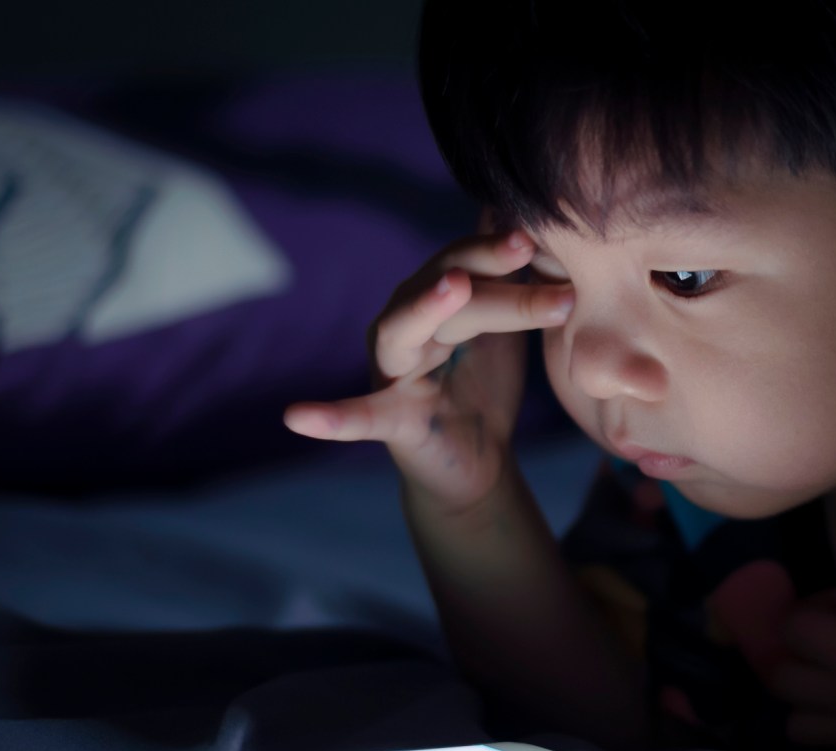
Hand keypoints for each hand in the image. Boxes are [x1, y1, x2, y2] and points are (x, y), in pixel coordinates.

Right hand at [283, 230, 573, 510]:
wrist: (478, 462)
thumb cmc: (485, 384)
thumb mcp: (504, 323)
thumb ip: (507, 271)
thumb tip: (513, 202)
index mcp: (434, 298)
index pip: (465, 260)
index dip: (498, 244)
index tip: (539, 232)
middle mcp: (404, 324)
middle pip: (445, 286)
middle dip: (486, 267)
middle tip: (526, 247)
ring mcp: (391, 370)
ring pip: (409, 332)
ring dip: (427, 308)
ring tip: (452, 288)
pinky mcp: (390, 422)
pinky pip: (357, 418)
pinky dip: (329, 418)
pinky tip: (296, 417)